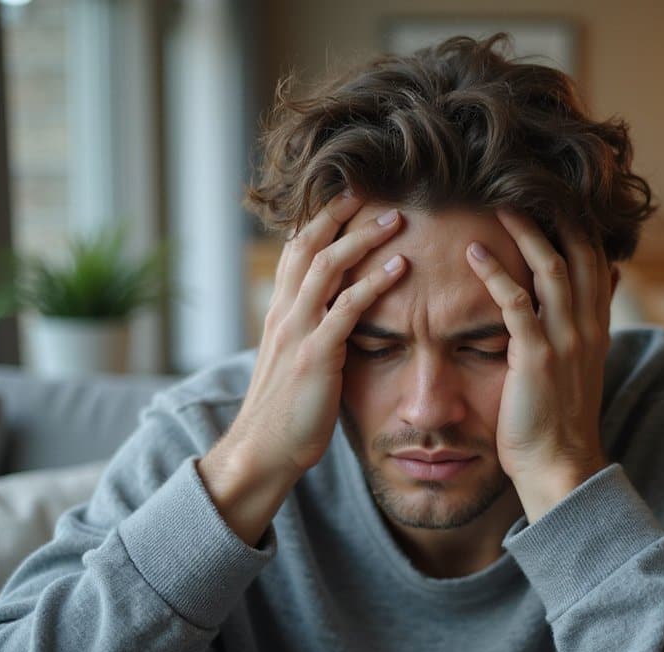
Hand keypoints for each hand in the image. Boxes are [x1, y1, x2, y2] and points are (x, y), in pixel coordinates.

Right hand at [199, 192, 407, 541]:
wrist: (263, 450)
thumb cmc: (286, 412)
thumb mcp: (293, 362)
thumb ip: (311, 334)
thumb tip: (336, 319)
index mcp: (279, 313)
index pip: (295, 251)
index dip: (318, 221)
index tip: (344, 197)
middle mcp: (284, 313)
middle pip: (308, 246)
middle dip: (338, 214)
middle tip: (370, 190)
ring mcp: (298, 332)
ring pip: (327, 267)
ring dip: (363, 238)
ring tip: (396, 218)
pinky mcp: (316, 355)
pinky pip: (347, 309)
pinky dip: (374, 283)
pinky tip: (401, 267)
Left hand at [465, 209, 611, 521]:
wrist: (559, 467)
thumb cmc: (555, 421)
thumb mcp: (575, 368)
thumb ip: (576, 329)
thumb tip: (583, 296)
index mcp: (596, 327)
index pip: (594, 259)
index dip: (576, 223)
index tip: (552, 195)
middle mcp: (587, 327)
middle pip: (578, 252)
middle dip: (555, 214)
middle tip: (525, 182)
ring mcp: (565, 341)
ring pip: (551, 268)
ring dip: (524, 232)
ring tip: (498, 204)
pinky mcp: (537, 358)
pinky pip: (517, 304)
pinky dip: (495, 274)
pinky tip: (473, 253)